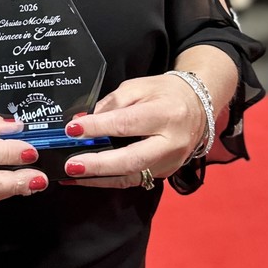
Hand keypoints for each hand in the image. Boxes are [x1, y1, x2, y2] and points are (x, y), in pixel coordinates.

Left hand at [60, 75, 206, 188]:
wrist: (197, 106)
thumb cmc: (165, 92)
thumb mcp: (138, 86)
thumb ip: (112, 103)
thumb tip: (85, 121)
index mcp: (166, 114)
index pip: (126, 124)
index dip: (97, 128)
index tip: (72, 129)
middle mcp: (171, 143)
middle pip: (131, 159)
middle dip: (98, 164)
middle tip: (70, 164)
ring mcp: (170, 163)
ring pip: (131, 176)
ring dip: (99, 178)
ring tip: (72, 176)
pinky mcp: (165, 173)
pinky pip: (134, 179)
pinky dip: (109, 181)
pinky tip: (88, 178)